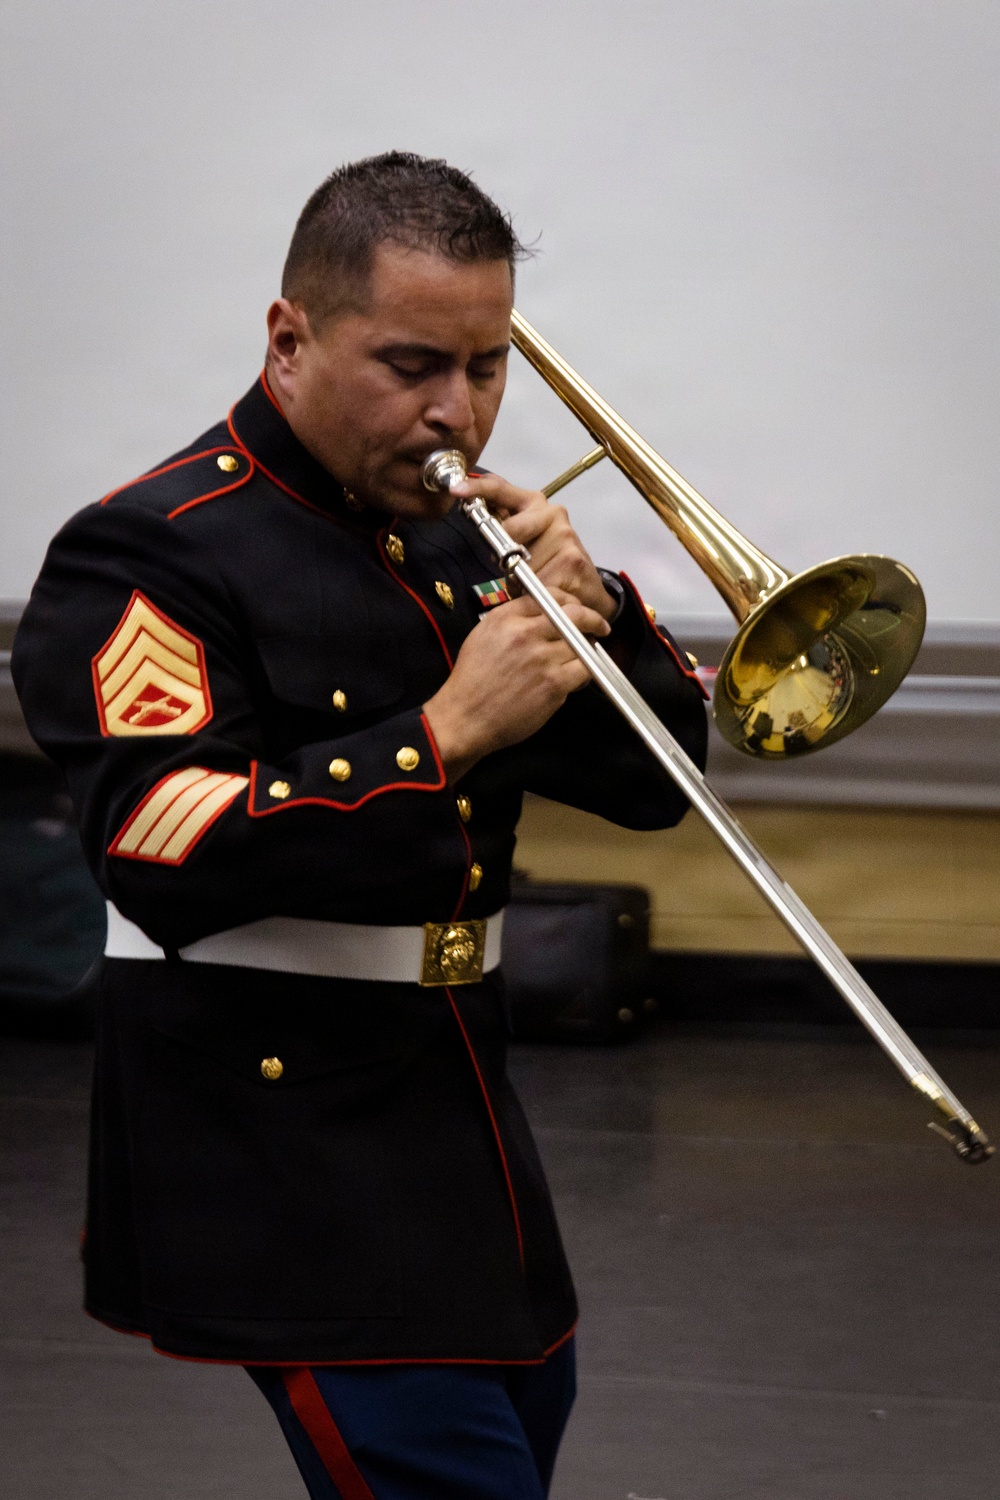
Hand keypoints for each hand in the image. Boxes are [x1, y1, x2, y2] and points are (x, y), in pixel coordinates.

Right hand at [423, 591, 610, 781]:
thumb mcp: (483, 636)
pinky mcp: (553, 684)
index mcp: (506, 618)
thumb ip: (512, 620)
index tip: (576, 608)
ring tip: (584, 656)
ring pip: (582, 643)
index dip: (569, 600)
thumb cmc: (472, 682)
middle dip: (592, 618)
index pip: (549, 595)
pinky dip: (586, 671)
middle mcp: (524, 633)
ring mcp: (541, 658)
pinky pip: (585, 669)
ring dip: (588, 648)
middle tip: (600, 625)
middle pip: (574, 614)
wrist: (465, 718)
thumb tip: (544, 614)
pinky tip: (579, 675)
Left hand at [449, 472, 615, 621]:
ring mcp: (565, 535)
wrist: (588, 590)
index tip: (456, 490)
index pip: (501, 490)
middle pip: (509, 530)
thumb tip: (471, 511)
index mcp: (534, 504)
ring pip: (521, 564)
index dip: (477, 489)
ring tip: (537, 583)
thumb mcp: (522, 542)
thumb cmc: (551, 565)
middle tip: (516, 569)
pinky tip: (548, 593)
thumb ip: (501, 527)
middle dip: (505, 554)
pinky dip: (535, 595)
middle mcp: (553, 513)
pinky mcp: (572, 560)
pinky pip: (536, 583)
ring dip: (522, 582)